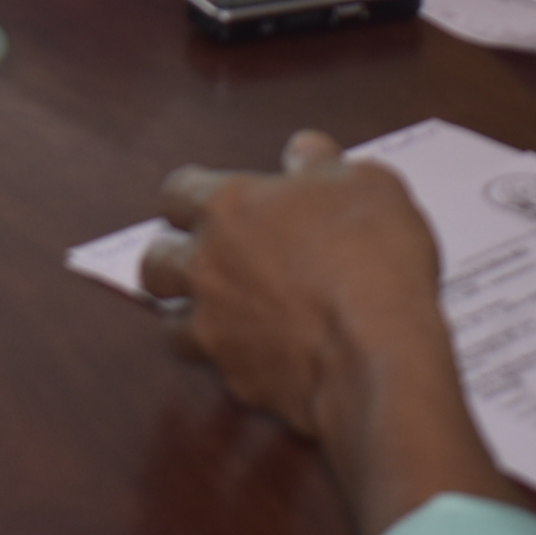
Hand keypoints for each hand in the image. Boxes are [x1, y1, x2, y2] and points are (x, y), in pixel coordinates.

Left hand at [139, 132, 499, 534]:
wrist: (381, 352)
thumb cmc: (373, 258)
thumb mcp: (365, 184)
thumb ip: (324, 165)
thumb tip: (305, 153)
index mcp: (228, 209)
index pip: (175, 193)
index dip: (190, 196)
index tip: (206, 200)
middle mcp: (206, 268)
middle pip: (154, 264)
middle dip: (172, 261)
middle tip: (204, 261)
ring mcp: (215, 329)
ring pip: (171, 326)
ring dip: (192, 319)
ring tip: (225, 315)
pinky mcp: (237, 381)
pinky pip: (219, 370)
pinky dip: (235, 363)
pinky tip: (266, 356)